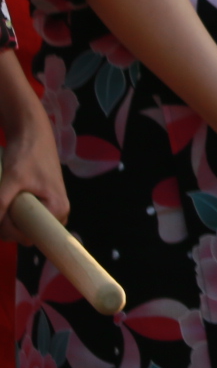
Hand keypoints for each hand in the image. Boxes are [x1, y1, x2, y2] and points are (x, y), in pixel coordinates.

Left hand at [0, 121, 69, 237]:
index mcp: (58, 209)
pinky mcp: (42, 200)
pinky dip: (11, 212)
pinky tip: (5, 202)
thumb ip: (2, 205)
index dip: (10, 231)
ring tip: (1, 201)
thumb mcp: (11, 180)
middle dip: (7, 225)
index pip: (31, 236)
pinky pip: (26, 216)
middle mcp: (59, 211)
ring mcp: (51, 206)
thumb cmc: (27, 154)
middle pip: (28, 233)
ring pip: (25, 225)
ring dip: (7, 219)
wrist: (31, 132)